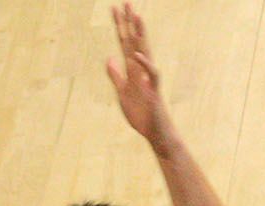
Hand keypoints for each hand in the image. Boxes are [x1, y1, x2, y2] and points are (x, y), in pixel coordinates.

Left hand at [105, 4, 174, 148]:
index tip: (114, 8)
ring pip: (146, 52)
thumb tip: (109, 58)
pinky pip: (152, 74)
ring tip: (137, 16)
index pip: (125, 43)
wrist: (155, 134)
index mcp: (132, 70)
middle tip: (126, 2)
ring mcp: (148, 79)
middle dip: (130, 23)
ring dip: (141, 35)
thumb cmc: (142, 115)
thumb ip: (116, 76)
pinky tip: (137, 53)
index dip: (120, 26)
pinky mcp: (154, 91)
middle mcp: (141, 70)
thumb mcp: (122, 93)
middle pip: (134, 42)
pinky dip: (145, 64)